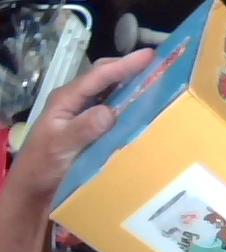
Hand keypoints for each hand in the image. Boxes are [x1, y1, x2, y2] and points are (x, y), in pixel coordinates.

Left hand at [6, 48, 154, 204]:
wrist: (35, 187)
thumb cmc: (44, 165)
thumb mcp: (61, 145)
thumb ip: (84, 128)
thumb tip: (111, 112)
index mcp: (67, 99)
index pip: (99, 76)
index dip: (124, 65)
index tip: (149, 56)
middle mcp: (76, 102)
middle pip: (104, 78)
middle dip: (129, 69)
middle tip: (156, 65)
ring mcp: (83, 115)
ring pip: (109, 93)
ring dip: (130, 87)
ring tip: (154, 82)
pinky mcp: (90, 129)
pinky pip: (112, 112)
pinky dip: (127, 107)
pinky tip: (140, 110)